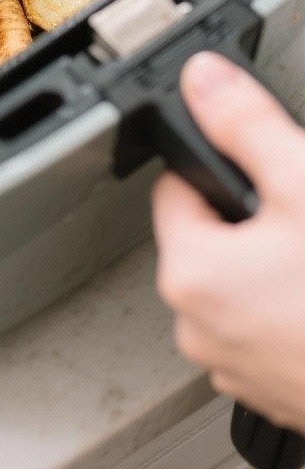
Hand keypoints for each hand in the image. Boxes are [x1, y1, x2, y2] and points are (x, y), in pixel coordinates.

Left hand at [151, 52, 304, 432]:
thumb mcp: (304, 184)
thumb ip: (246, 124)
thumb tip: (205, 79)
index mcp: (190, 273)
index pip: (177, 188)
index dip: (222, 169)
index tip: (264, 172)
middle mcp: (198, 327)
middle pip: (210, 237)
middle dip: (254, 220)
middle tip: (303, 219)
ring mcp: (235, 365)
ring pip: (242, 284)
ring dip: (274, 267)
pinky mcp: (270, 388)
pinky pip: (267, 327)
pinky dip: (290, 309)